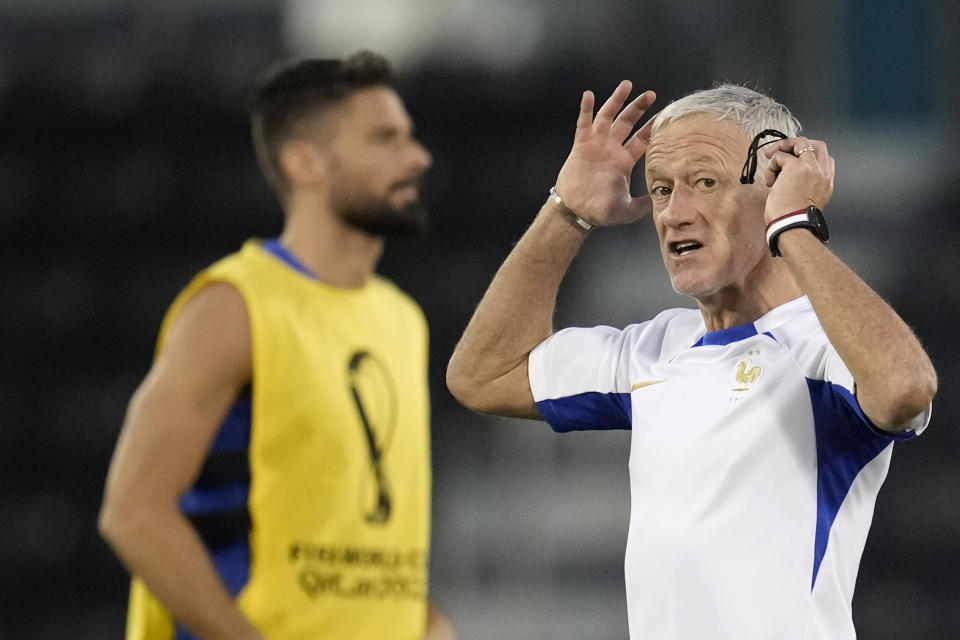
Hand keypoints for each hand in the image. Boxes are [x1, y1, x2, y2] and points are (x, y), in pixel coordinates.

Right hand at [554, 81, 656, 226]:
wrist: (576, 211)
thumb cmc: (601, 211)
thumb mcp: (627, 209)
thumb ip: (644, 204)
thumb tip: (661, 198)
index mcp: (624, 161)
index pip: (642, 139)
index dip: (653, 127)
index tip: (665, 114)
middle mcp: (611, 149)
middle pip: (627, 122)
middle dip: (638, 108)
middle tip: (651, 94)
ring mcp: (596, 145)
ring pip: (607, 117)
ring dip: (616, 101)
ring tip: (626, 85)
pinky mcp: (580, 146)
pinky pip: (584, 124)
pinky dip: (586, 109)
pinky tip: (589, 95)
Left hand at [762, 136, 834, 223]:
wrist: (792, 225)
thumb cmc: (793, 218)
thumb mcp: (807, 200)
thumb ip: (806, 185)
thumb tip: (787, 177)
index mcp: (827, 182)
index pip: (825, 158)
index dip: (808, 155)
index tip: (792, 162)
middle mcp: (823, 172)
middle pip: (816, 145)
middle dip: (797, 145)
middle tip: (781, 152)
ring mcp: (811, 167)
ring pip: (800, 142)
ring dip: (783, 147)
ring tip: (771, 159)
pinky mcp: (796, 167)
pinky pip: (780, 156)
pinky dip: (771, 166)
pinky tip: (770, 182)